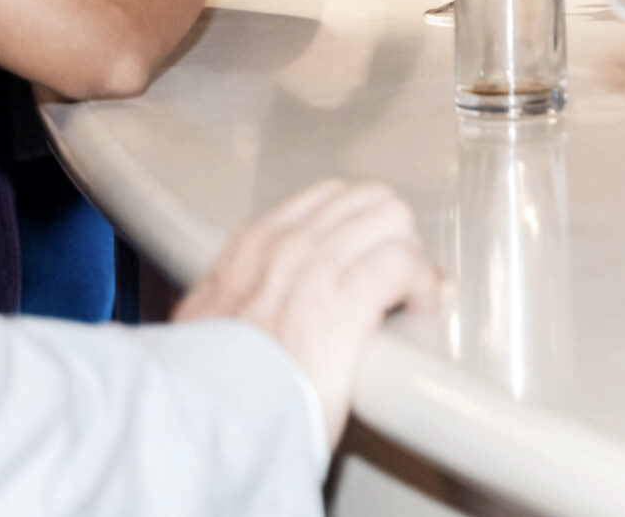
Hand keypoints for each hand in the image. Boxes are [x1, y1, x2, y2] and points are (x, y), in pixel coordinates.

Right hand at [174, 179, 438, 441]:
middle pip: (369, 200)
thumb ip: (233, 298)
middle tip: (397, 277)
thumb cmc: (207, 388)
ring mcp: (315, 267)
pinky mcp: (347, 299)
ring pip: (393, 220)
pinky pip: (406, 263)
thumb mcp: (201, 324)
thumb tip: (255, 308)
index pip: (326, 199)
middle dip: (392, 233)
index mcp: (250, 249)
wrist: (204, 425)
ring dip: (411, 255)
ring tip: (410, 295)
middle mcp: (284, 245)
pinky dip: (423, 283)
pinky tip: (420, 309)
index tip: (370, 256)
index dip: (361, 226)